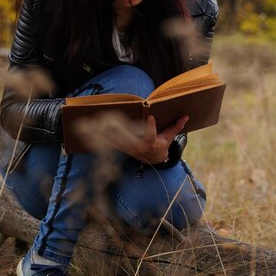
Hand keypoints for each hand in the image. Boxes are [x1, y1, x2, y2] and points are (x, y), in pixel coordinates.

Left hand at [73, 111, 188, 163]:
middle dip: (118, 129)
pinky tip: (88, 130)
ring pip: (114, 140)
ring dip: (103, 133)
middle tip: (110, 118)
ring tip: (91, 123)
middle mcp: (137, 147)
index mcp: (150, 144)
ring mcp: (128, 149)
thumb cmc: (161, 146)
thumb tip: (186, 115)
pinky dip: (99, 137)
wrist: (153, 160)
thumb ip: (175, 127)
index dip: (150, 127)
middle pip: (126, 138)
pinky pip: (108, 143)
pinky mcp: (121, 148)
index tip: (150, 116)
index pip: (151, 136)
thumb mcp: (168, 138)